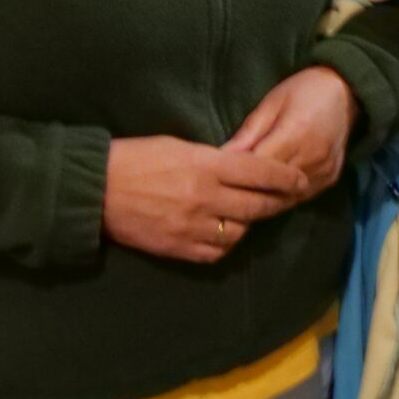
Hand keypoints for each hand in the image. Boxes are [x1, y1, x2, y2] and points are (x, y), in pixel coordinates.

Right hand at [103, 135, 305, 262]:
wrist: (96, 189)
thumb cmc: (137, 157)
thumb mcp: (181, 146)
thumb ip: (215, 160)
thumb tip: (242, 167)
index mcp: (208, 166)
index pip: (262, 173)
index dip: (286, 178)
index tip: (301, 180)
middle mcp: (206, 198)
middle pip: (258, 206)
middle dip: (277, 203)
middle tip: (288, 200)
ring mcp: (193, 227)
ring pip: (240, 232)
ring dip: (250, 224)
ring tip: (253, 216)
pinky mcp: (179, 248)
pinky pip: (216, 252)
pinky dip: (227, 243)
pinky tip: (227, 234)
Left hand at [224, 66, 357, 209]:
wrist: (347, 92)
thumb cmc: (303, 90)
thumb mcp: (270, 104)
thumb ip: (248, 134)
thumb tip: (220, 160)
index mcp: (296, 134)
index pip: (258, 169)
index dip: (235, 178)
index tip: (215, 181)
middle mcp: (313, 158)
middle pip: (272, 189)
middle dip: (247, 193)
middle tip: (224, 195)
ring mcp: (324, 172)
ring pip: (286, 199)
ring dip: (264, 200)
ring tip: (242, 199)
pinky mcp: (331, 180)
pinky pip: (301, 198)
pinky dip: (282, 198)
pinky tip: (268, 195)